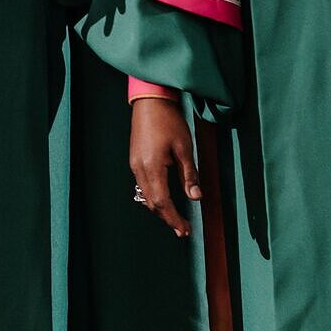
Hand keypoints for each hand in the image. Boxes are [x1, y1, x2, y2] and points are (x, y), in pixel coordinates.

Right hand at [130, 96, 199, 237]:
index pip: (163, 202)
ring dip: (160, 209)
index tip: (185, 230)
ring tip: (175, 218)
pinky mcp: (135, 159)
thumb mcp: (184, 148)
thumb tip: (196, 197)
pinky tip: (164, 199)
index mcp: (152, 167)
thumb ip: (189, 174)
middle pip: (152, 203)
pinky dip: (154, 197)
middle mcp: (139, 169)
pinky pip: (143, 186)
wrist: (150, 101)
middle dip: (167, 218)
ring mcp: (134, 164)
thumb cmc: (169, 121)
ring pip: (145, 196)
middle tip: (182, 229)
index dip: (174, 218)